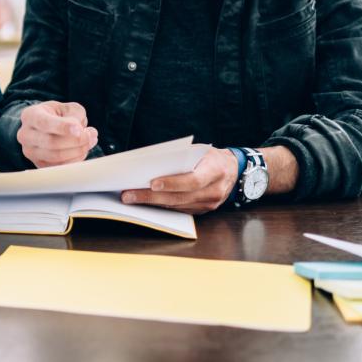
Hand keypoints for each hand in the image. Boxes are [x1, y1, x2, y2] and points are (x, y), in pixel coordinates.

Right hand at [16, 101, 97, 168]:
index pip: (45, 123)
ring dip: (78, 150)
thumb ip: (75, 114)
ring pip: (56, 156)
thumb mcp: (66, 108)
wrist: (43, 128)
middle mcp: (26, 135)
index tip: (79, 129)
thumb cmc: (56, 116)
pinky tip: (82, 150)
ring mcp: (30, 152)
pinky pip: (59, 167)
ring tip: (90, 141)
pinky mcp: (39, 164)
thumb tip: (83, 132)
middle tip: (91, 134)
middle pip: (51, 142)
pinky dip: (75, 160)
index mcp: (30, 116)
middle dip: (76, 140)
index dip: (63, 127)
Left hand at [121, 146, 238, 213]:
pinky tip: (145, 201)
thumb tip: (148, 165)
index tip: (152, 183)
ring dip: (151, 203)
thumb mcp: (199, 150)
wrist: (232, 170)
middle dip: (151, 196)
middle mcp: (215, 190)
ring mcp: (210, 203)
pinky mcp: (204, 210)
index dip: (173, 183)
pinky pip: (180, 210)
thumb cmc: (210, 156)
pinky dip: (161, 206)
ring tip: (131, 198)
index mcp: (215, 170)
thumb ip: (180, 157)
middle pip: (180, 197)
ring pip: (177, 206)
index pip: (193, 180)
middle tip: (128, 195)